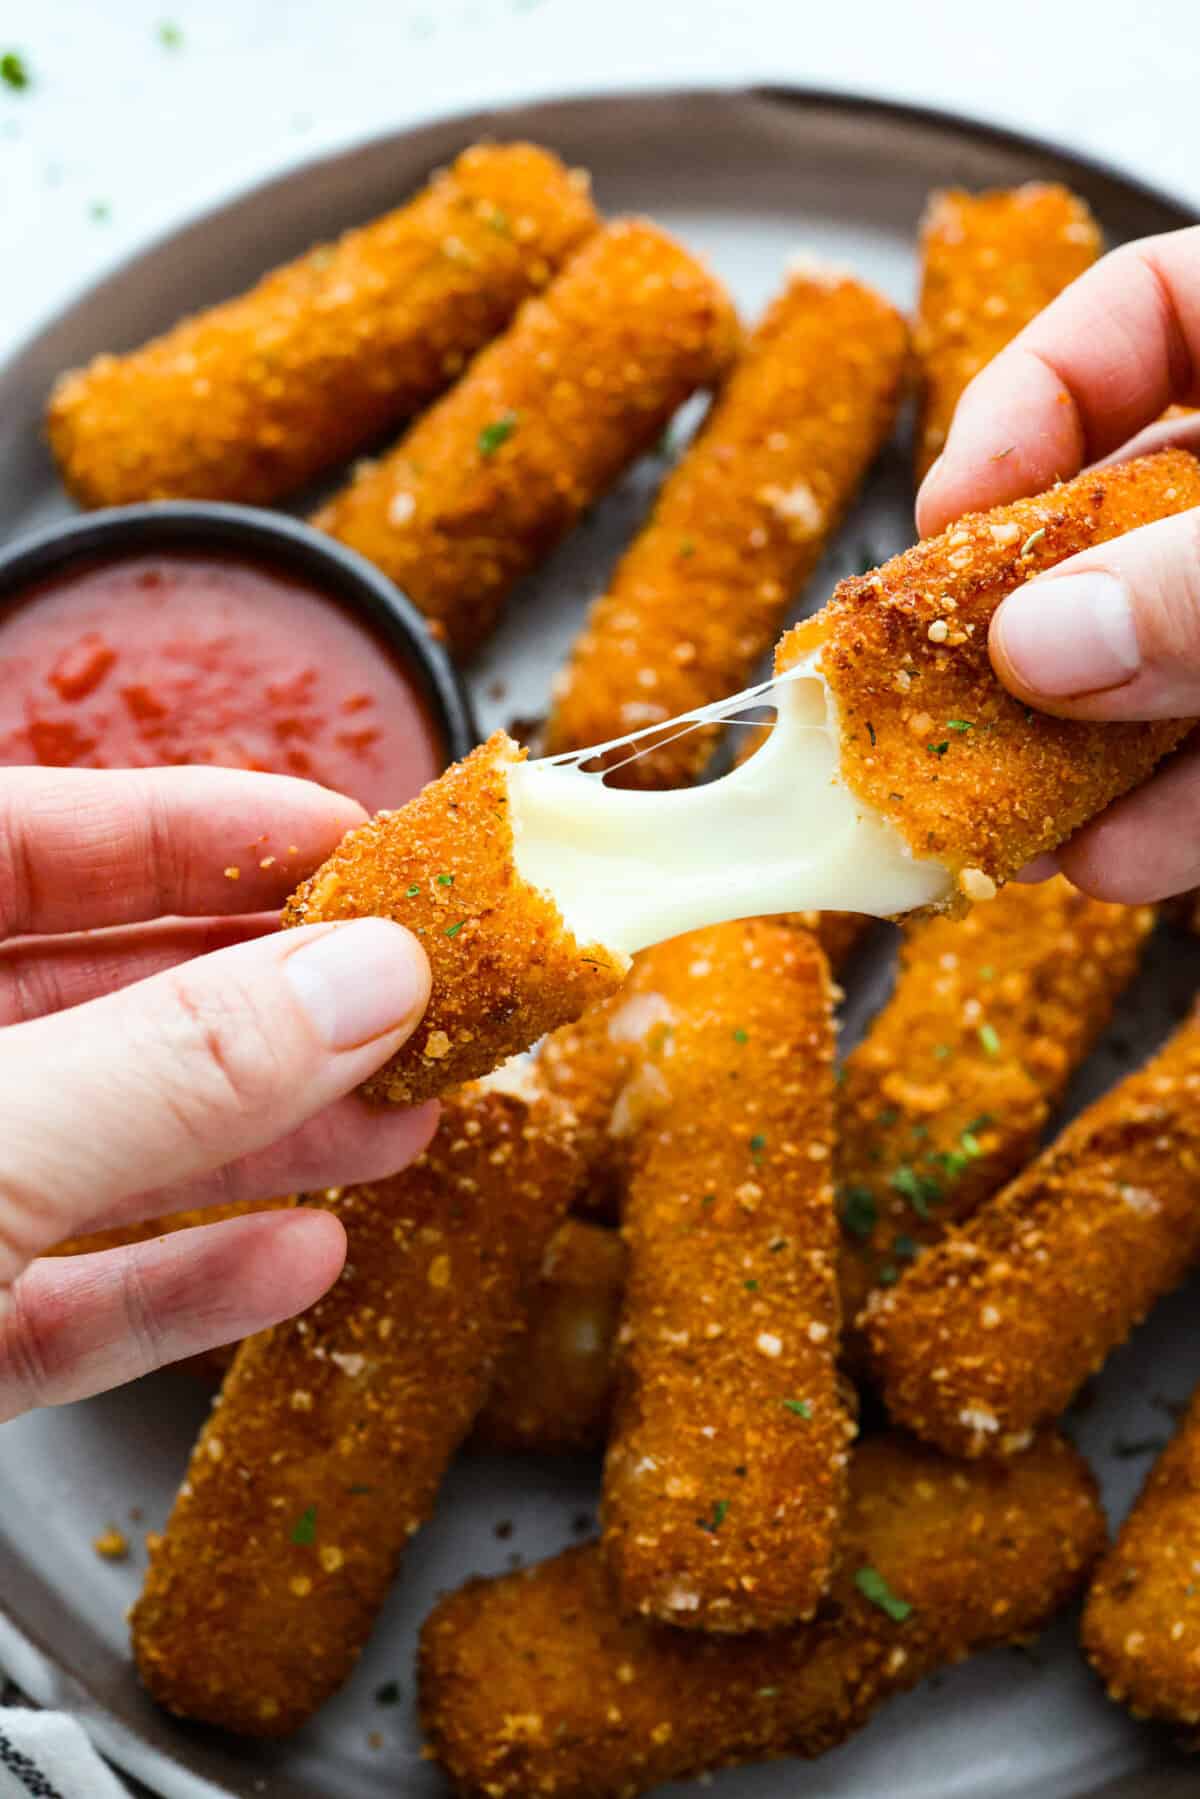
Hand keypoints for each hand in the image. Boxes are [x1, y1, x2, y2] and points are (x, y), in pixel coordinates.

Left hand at [0, 765, 434, 1420]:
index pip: (27, 838)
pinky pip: (62, 1304)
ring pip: (97, 1152)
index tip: (349, 836)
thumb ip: (174, 1065)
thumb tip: (373, 976)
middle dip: (264, 999)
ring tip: (405, 1123)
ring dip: (259, 1141)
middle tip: (416, 994)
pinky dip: (179, 1286)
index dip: (192, 825)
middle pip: (91, 1000)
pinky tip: (296, 1258)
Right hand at [917, 225, 1199, 903]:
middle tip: (935, 694)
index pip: (1135, 316)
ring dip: (1076, 751)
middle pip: (1116, 516)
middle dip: (1023, 620)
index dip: (1027, 400)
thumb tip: (1041, 644)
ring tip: (1000, 820)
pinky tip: (1121, 862)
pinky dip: (1173, 815)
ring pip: (1157, 657)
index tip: (951, 511)